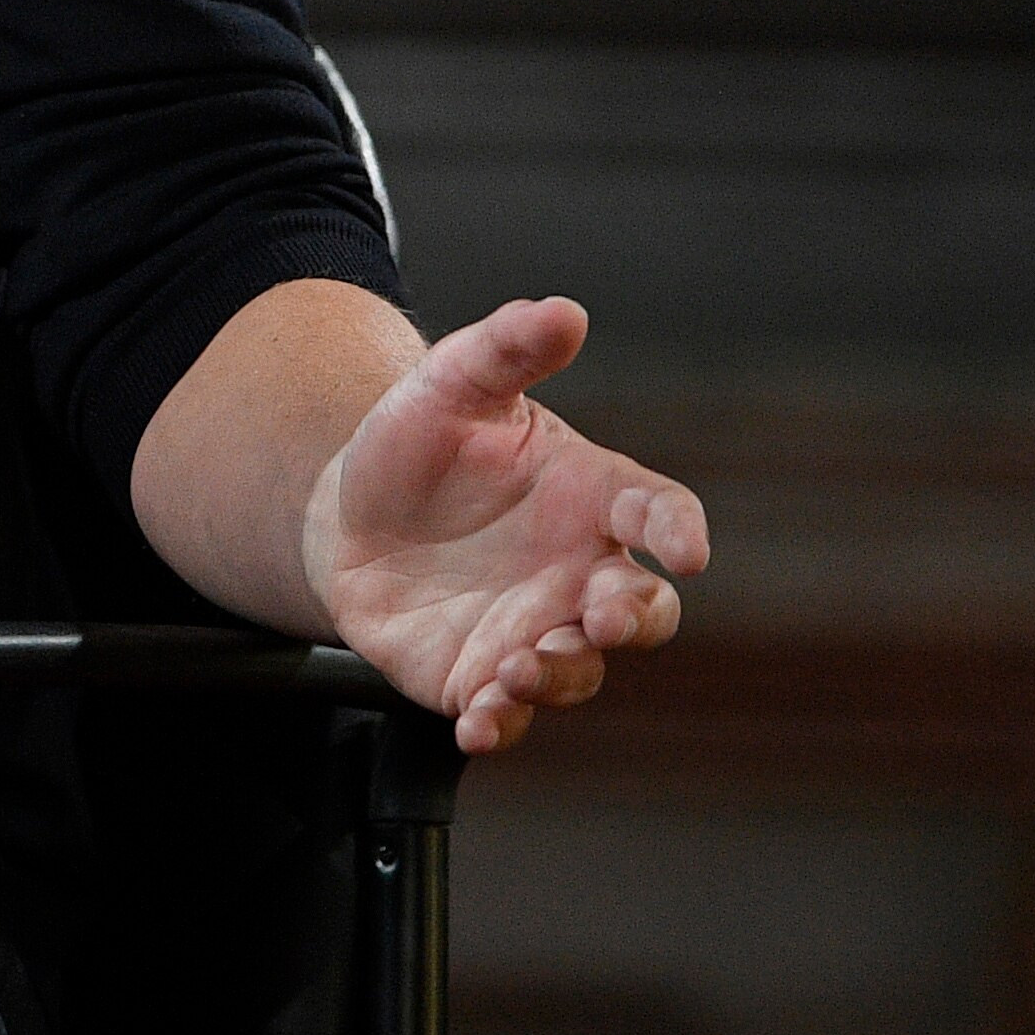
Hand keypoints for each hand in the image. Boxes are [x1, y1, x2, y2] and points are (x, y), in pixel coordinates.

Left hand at [304, 297, 706, 753]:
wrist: (347, 512)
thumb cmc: (419, 445)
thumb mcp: (450, 384)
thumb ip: (504, 348)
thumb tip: (563, 311)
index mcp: (591, 497)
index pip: (660, 511)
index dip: (678, 529)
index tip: (687, 548)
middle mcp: (578, 572)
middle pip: (643, 609)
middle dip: (634, 618)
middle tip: (602, 614)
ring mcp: (535, 629)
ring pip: (578, 669)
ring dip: (560, 674)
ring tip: (520, 666)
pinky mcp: (479, 676)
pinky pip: (506, 712)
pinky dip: (501, 723)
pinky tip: (480, 722)